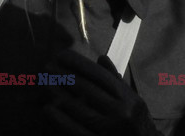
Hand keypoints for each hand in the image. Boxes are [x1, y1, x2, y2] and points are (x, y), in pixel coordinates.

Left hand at [41, 50, 162, 135]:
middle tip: (47, 67)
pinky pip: (76, 131)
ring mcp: (110, 131)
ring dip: (60, 95)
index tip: (63, 56)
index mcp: (128, 98)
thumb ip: (116, 79)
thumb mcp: (133, 99)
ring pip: (80, 109)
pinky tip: (48, 109)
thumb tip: (100, 58)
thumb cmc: (138, 123)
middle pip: (88, 90)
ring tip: (46, 84)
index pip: (100, 75)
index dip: (80, 64)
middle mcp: (121, 112)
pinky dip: (61, 120)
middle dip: (65, 76)